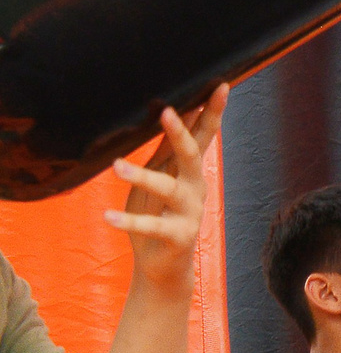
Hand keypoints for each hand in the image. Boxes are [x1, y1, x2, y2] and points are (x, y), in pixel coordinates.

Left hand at [105, 88, 224, 297]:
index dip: (213, 111)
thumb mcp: (159, 178)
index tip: (220, 85)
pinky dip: (129, 221)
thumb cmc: (157, 216)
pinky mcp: (177, 237)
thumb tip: (166, 111)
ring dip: (143, 176)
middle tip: (167, 112)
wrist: (163, 266)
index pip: (204, 136)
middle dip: (181, 133)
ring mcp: (189, 213)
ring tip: (117, 168)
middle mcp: (195, 189)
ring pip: (169, 189)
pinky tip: (108, 217)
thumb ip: (163, 150)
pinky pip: (152, 227)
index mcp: (190, 172)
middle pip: (193, 156)